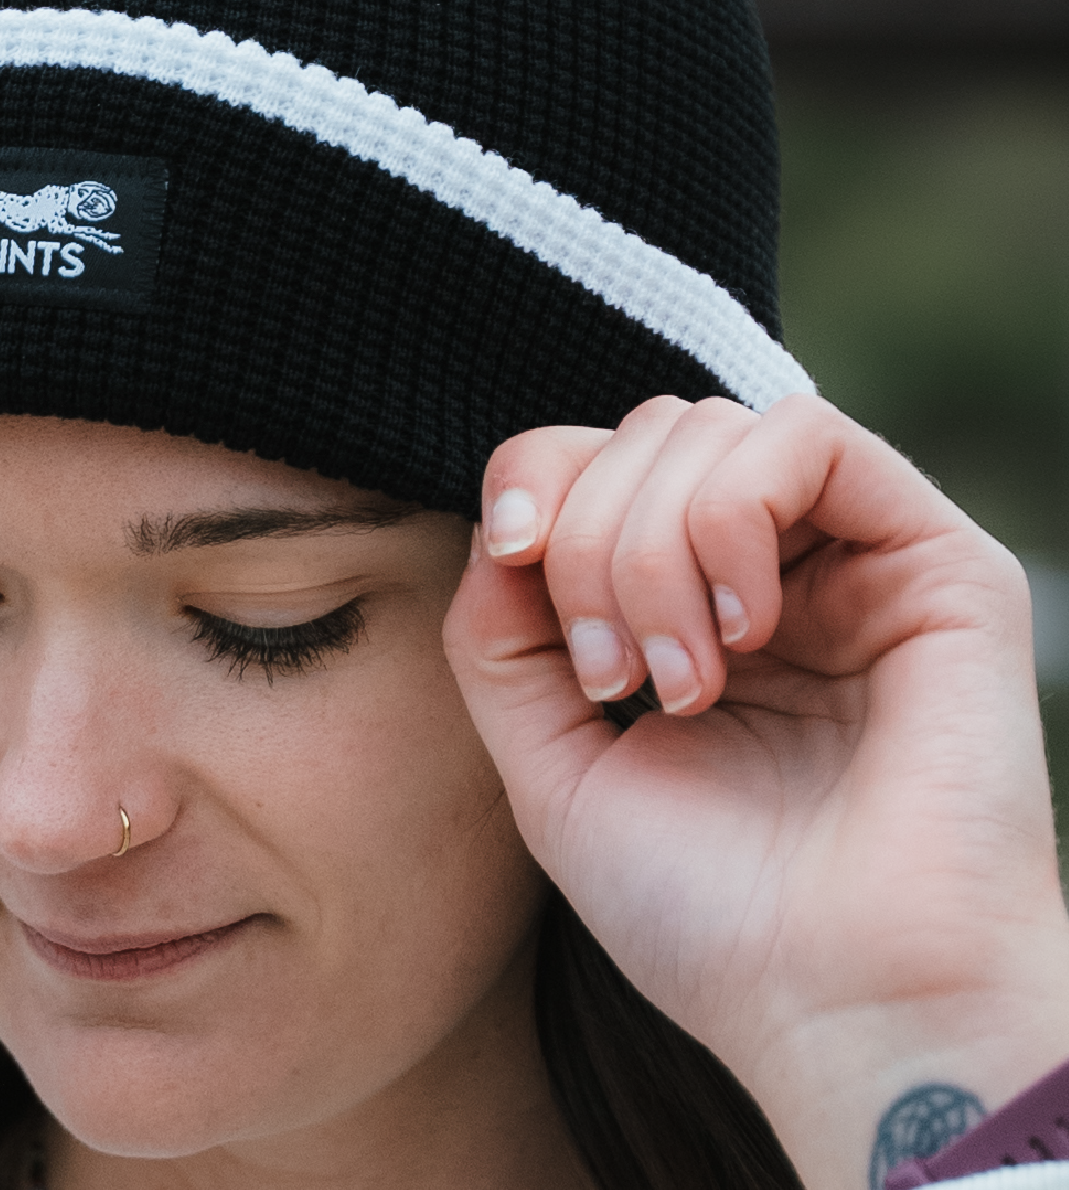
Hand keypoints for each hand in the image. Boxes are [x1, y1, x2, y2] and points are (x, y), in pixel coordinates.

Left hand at [444, 393, 1068, 1189]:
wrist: (843, 1008)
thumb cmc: (706, 912)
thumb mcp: (549, 766)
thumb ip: (498, 640)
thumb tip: (499, 527)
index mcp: (686, 604)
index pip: (592, 461)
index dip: (534, 481)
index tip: (512, 562)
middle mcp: (771, 567)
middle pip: (639, 434)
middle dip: (588, 540)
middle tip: (617, 679)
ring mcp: (854, 557)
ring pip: (706, 427)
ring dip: (652, 545)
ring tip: (687, 684)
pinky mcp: (938, 559)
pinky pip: (808, 437)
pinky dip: (734, 514)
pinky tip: (745, 633)